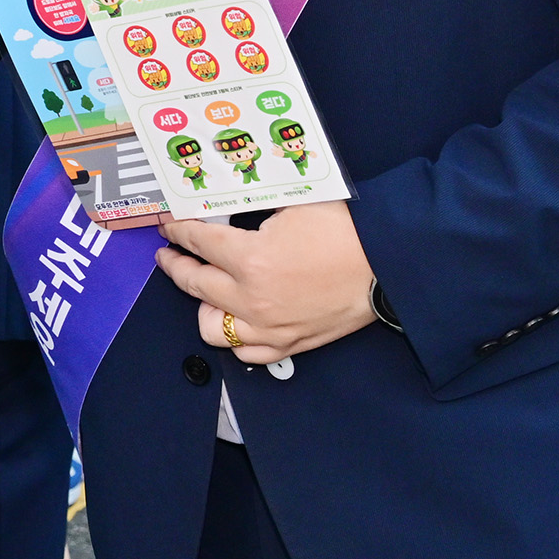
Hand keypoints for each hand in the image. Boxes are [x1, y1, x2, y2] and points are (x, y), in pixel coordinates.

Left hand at [154, 201, 375, 363]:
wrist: (388, 263)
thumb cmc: (346, 231)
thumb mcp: (290, 206)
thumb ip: (251, 211)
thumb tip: (223, 208)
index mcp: (251, 260)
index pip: (198, 243)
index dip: (178, 231)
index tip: (169, 226)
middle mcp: (253, 299)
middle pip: (193, 283)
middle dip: (175, 264)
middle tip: (170, 254)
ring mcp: (270, 327)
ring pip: (211, 326)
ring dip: (200, 305)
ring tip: (202, 289)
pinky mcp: (290, 343)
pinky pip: (248, 351)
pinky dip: (235, 337)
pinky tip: (232, 319)